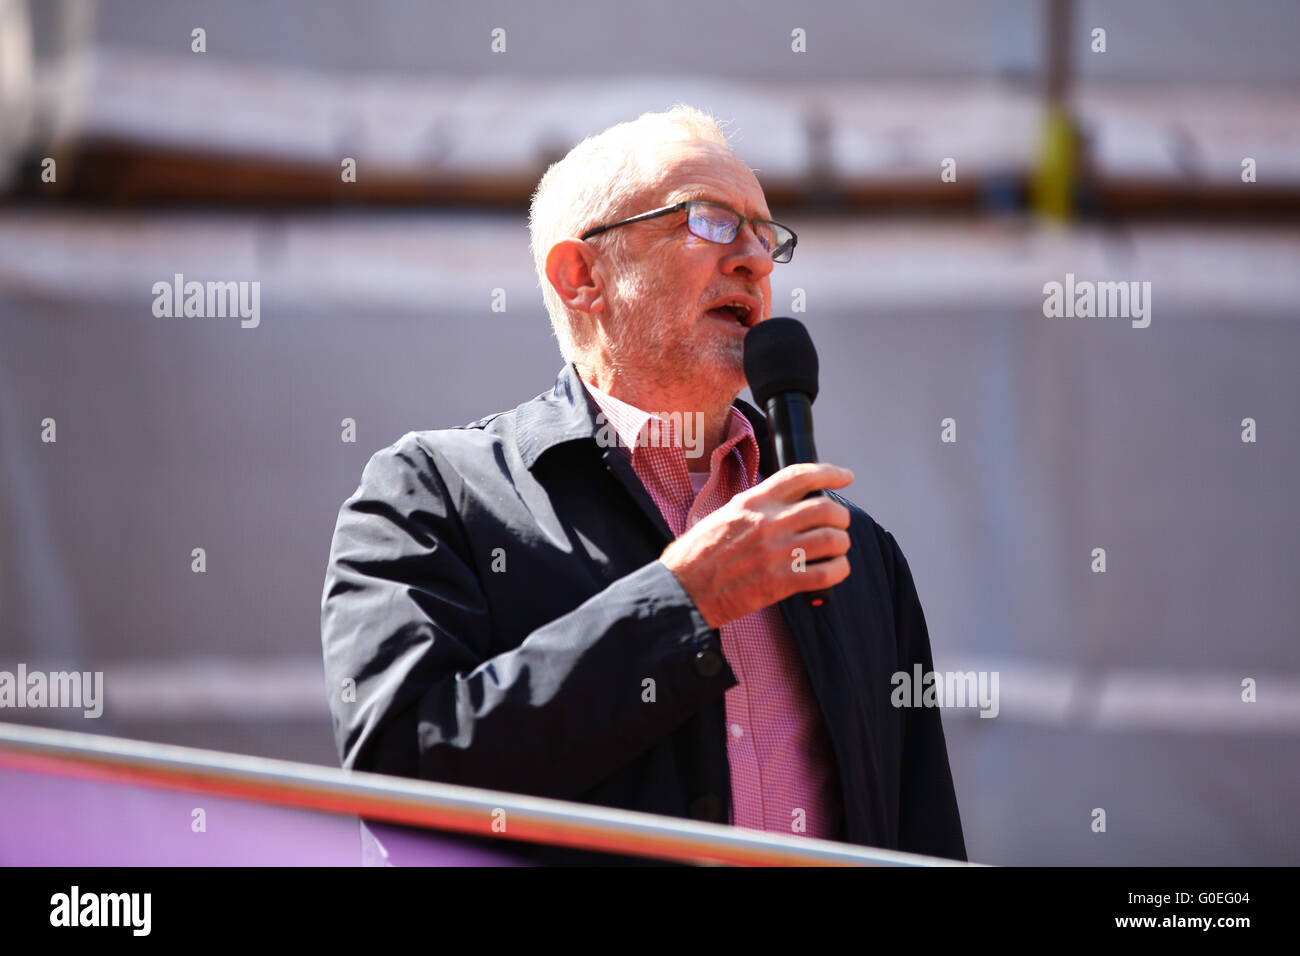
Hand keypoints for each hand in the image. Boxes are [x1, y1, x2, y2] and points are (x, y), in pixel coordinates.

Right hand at [659, 462, 853, 627]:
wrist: (682, 590)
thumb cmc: (697, 555)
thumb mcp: (723, 515)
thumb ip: (754, 507)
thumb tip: (783, 504)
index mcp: (752, 502)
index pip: (800, 476)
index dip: (829, 472)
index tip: (845, 476)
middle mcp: (768, 523)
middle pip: (826, 508)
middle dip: (840, 516)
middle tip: (839, 524)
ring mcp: (776, 553)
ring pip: (833, 539)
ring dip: (841, 544)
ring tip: (834, 550)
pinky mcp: (781, 583)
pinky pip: (827, 573)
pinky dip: (838, 571)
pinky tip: (832, 571)